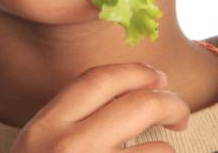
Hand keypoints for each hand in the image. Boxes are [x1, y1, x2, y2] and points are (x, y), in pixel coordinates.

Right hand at [9, 62, 190, 151]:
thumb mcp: (38, 147)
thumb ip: (70, 122)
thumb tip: (130, 94)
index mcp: (45, 129)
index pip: (98, 80)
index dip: (135, 72)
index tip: (156, 77)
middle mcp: (69, 147)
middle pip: (140, 104)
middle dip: (171, 103)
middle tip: (179, 114)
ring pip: (160, 151)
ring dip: (167, 152)